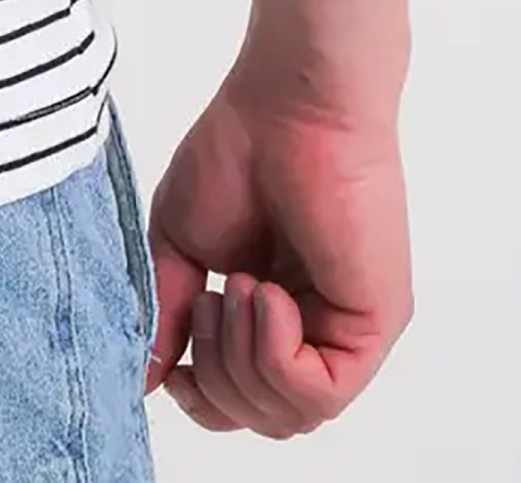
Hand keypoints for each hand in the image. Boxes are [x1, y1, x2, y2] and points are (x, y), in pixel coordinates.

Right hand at [145, 63, 413, 438]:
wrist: (288, 103)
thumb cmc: (241, 150)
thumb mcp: (182, 245)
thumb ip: (170, 315)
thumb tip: (147, 379)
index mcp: (276, 313)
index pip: (244, 401)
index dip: (202, 397)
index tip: (173, 361)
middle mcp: (316, 328)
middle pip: (264, 417)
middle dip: (216, 379)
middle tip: (207, 303)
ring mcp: (347, 329)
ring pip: (291, 415)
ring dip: (242, 362)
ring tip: (238, 288)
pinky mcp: (373, 325)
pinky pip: (321, 393)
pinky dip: (276, 356)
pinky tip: (265, 293)